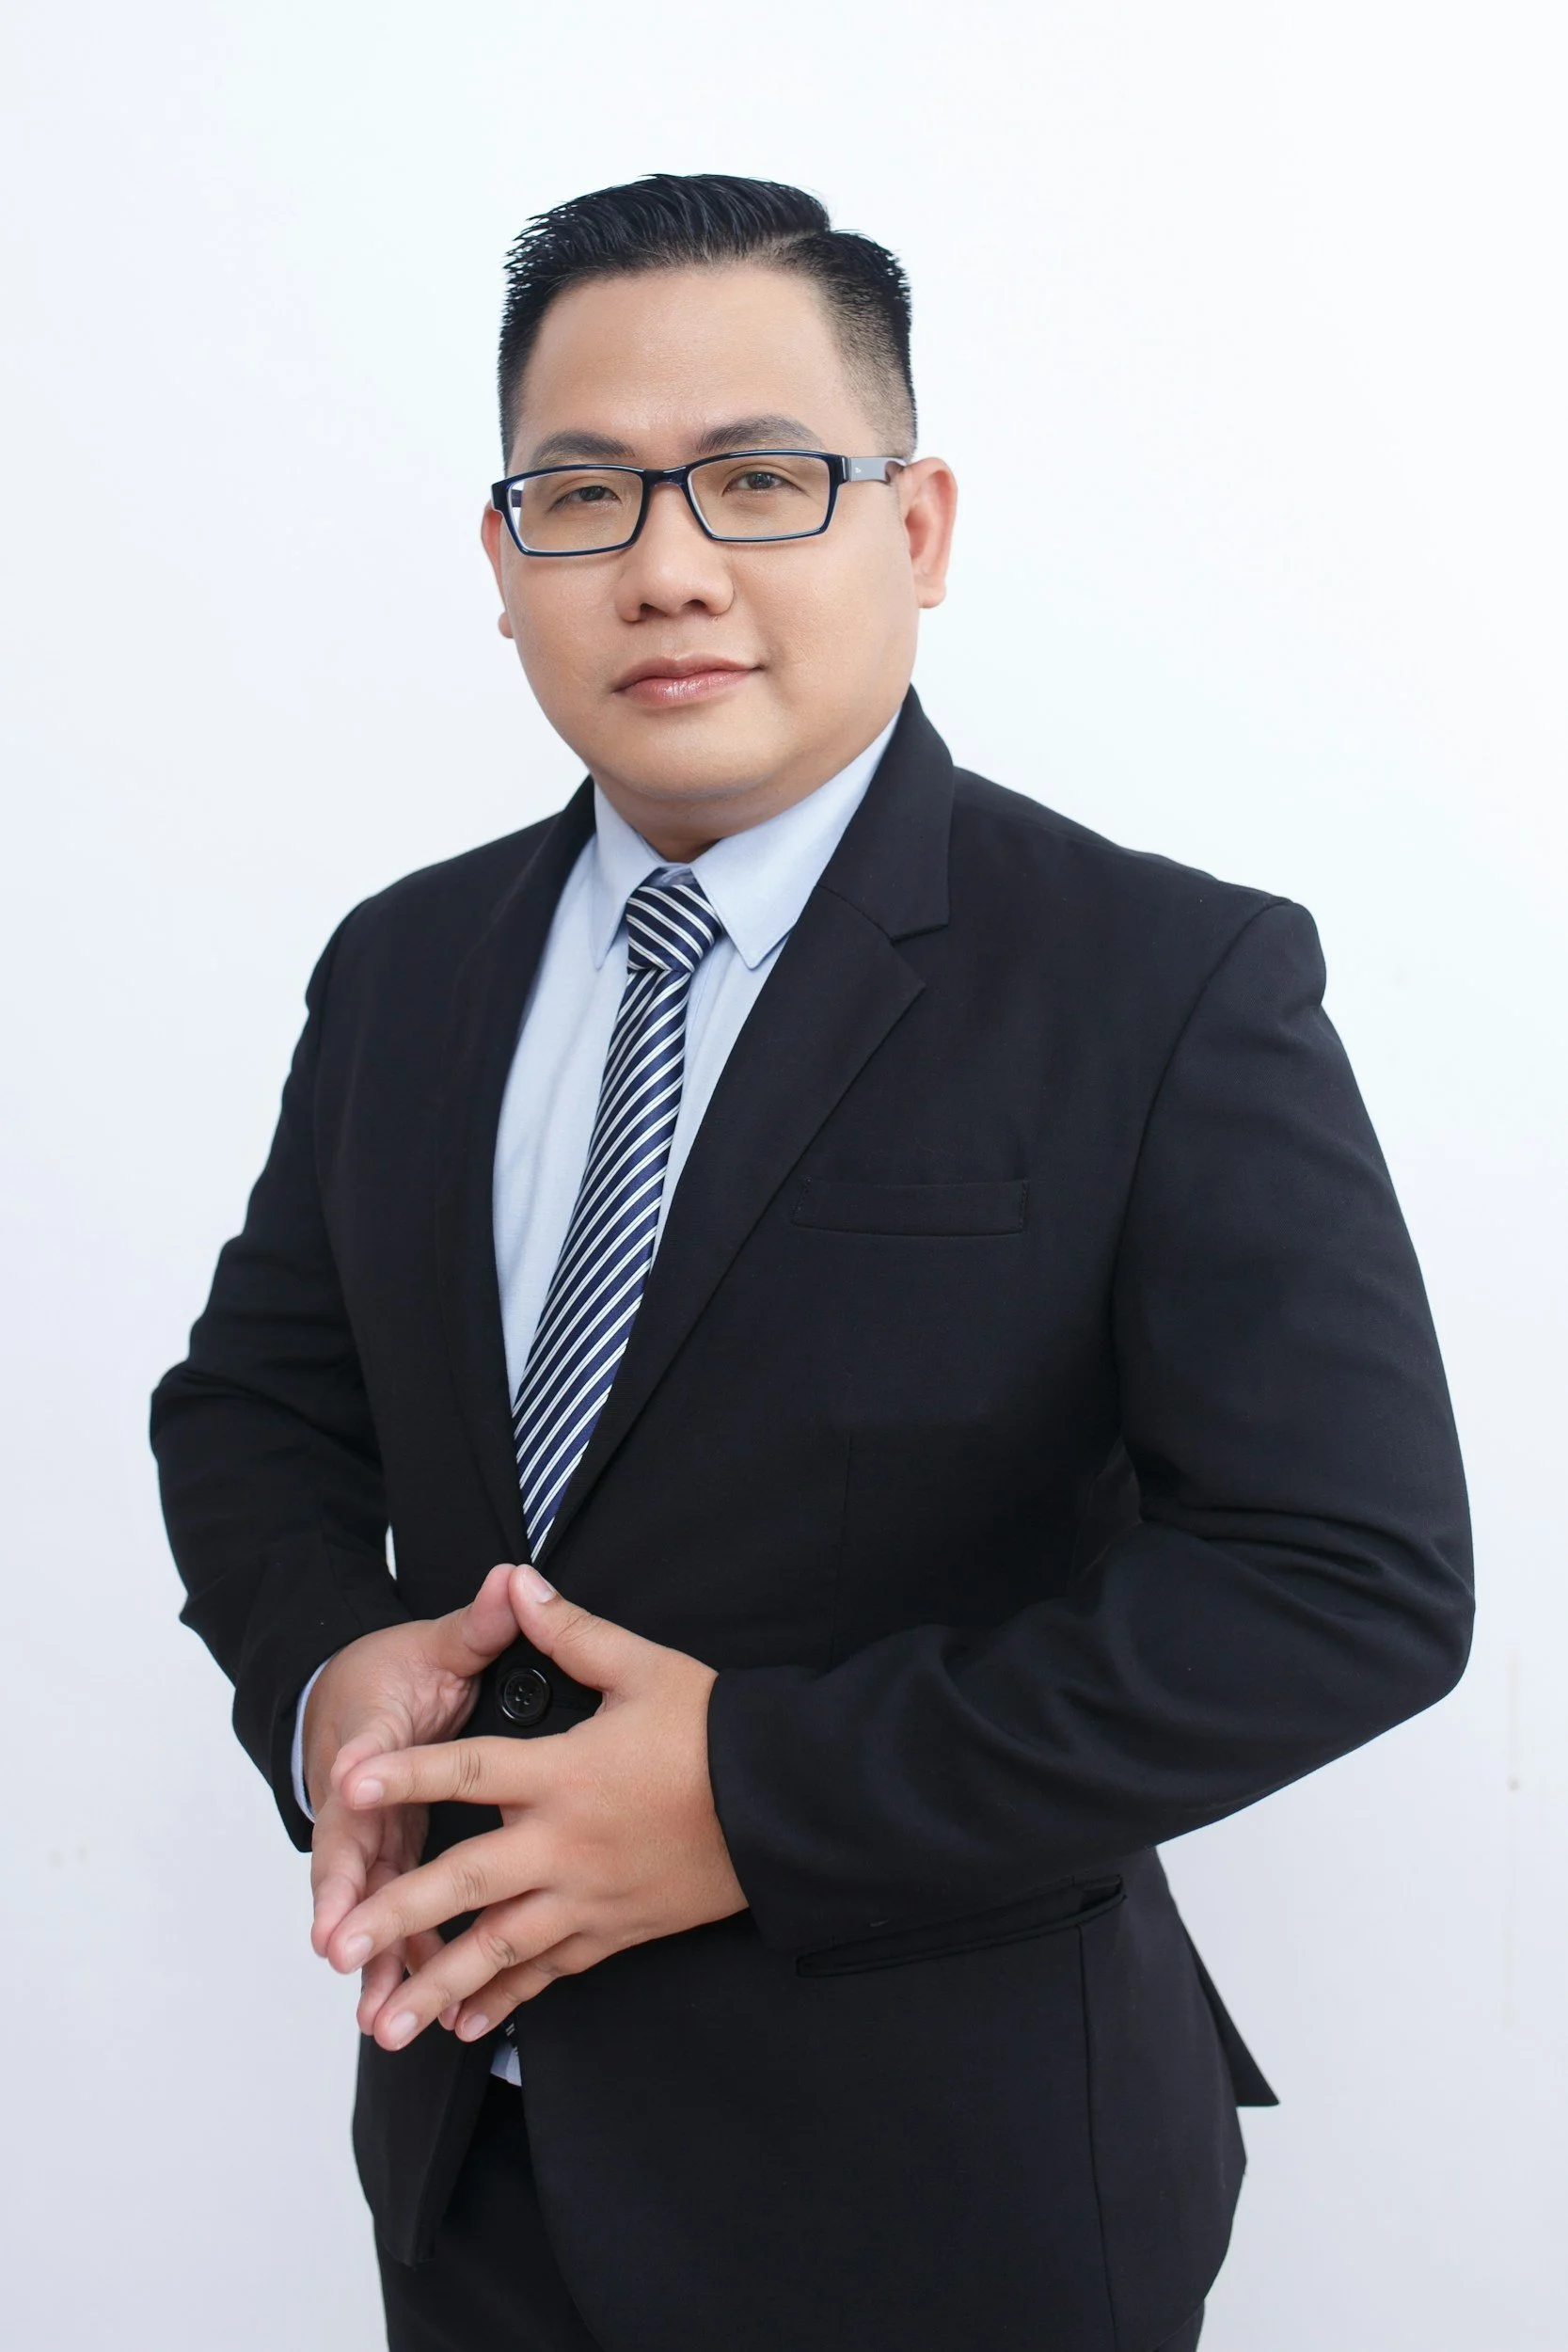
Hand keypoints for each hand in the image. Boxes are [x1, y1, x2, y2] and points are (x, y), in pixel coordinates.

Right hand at [305, 1563, 523, 2034]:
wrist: (347, 1696)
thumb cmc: (391, 1673)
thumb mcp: (433, 1644)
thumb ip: (474, 1625)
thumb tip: (509, 1580)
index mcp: (370, 1732)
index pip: (361, 1755)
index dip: (358, 1771)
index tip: (351, 1790)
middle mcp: (357, 1793)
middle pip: (345, 1849)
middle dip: (341, 1899)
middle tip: (339, 1948)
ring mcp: (367, 1834)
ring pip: (363, 1899)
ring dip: (368, 1952)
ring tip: (376, 2009)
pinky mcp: (384, 1861)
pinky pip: (388, 1915)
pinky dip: (395, 1960)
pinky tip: (407, 2006)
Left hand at [323, 1563, 746, 2049]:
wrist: (787, 1805)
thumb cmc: (714, 1731)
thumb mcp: (644, 1667)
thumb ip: (571, 1632)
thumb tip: (517, 1579)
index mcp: (565, 1773)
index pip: (469, 1770)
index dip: (407, 1773)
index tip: (348, 1784)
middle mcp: (565, 1844)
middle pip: (465, 1882)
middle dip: (395, 1916)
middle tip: (335, 1947)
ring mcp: (588, 1897)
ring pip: (499, 1948)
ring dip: (437, 1985)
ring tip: (384, 2025)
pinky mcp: (614, 1930)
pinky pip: (549, 1973)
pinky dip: (504, 2000)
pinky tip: (464, 2024)